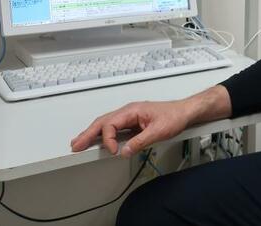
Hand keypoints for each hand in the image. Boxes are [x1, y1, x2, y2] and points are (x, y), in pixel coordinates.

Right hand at [70, 99, 190, 157]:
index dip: (108, 139)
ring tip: (80, 143)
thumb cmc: (174, 116)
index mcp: (132, 110)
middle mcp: (128, 111)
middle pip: (102, 122)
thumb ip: (140, 142)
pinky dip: (103, 134)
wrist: (185, 112)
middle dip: (87, 134)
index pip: (111, 124)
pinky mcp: (132, 122)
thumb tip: (124, 151)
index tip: (114, 151)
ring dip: (92, 133)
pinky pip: (114, 128)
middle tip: (75, 146)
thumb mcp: (158, 131)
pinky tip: (98, 141)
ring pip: (106, 124)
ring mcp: (130, 116)